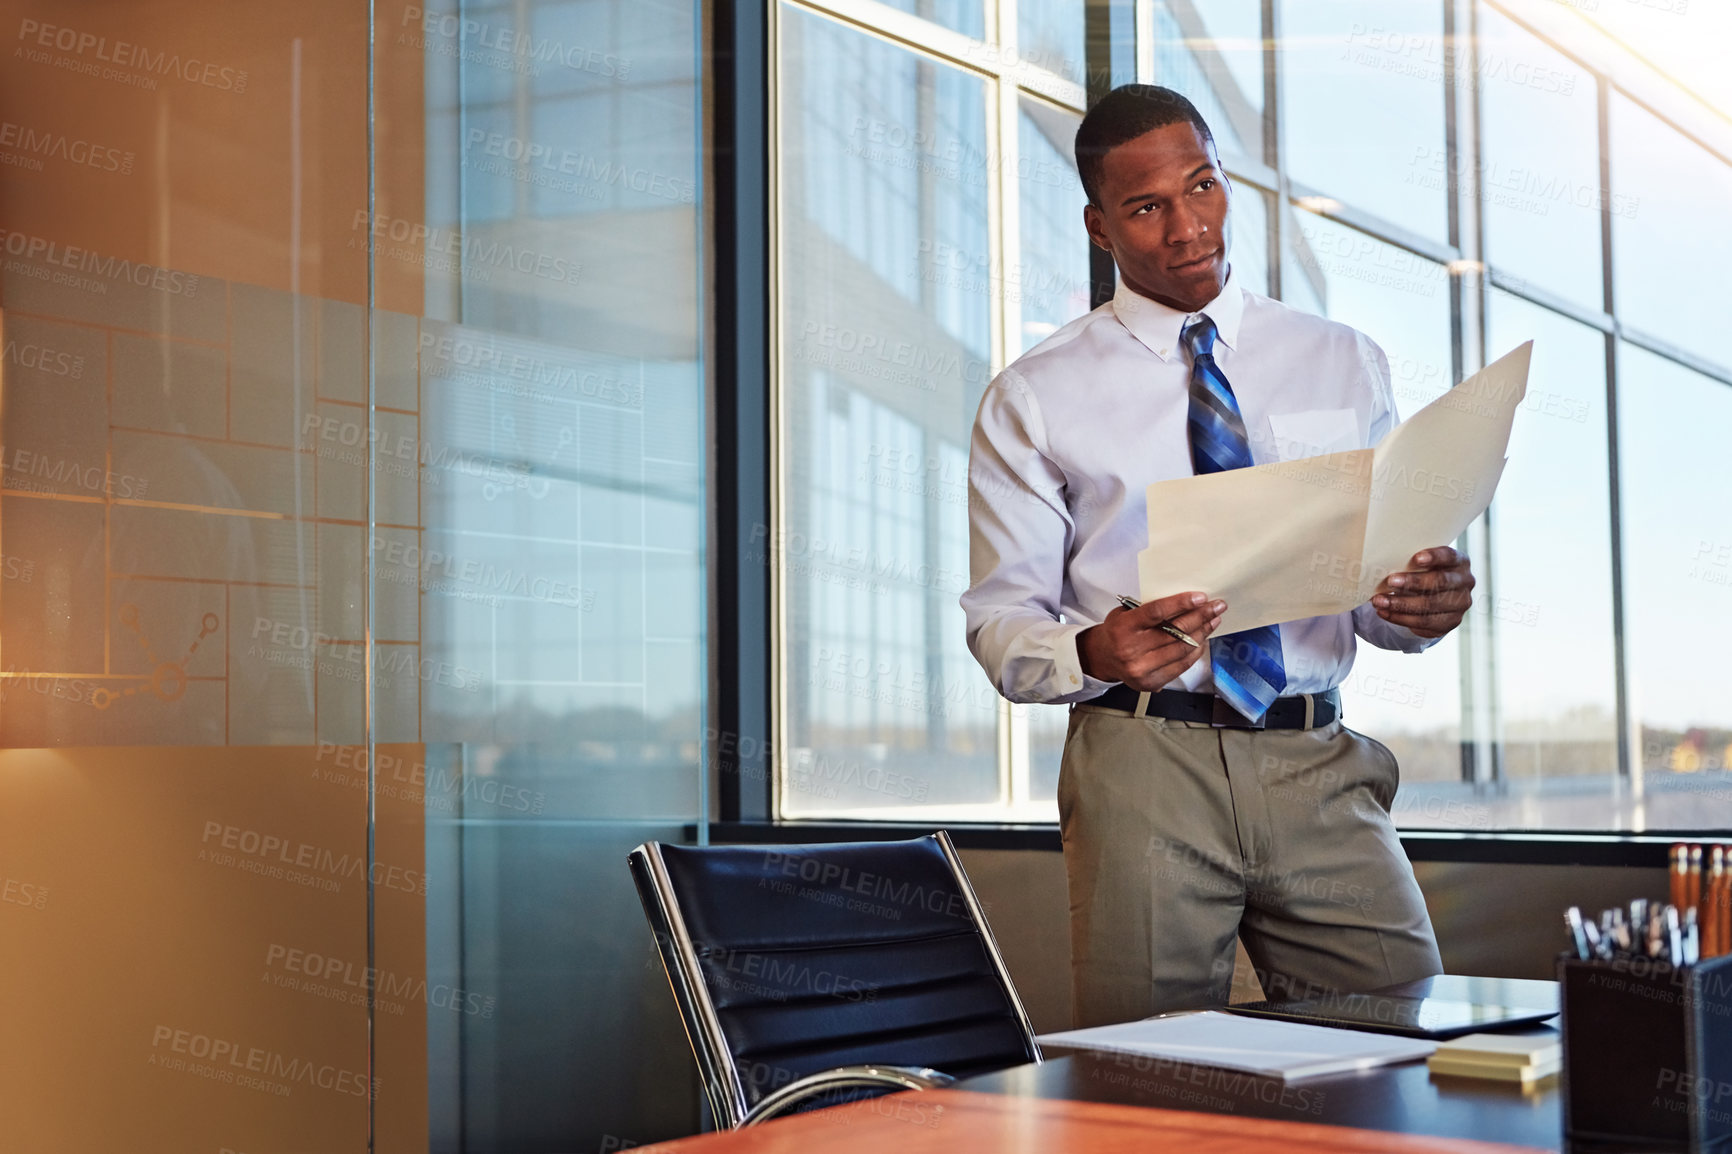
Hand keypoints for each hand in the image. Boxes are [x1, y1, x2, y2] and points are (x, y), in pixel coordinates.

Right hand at [1077, 591, 1225, 691]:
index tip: (1201, 597)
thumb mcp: (1125, 613)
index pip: (1156, 613)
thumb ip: (1149, 608)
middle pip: (1175, 632)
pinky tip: (1202, 640)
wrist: (1103, 658)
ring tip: (1213, 621)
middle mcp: (1131, 650)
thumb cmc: (1118, 631)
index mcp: (1123, 628)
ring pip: (1182, 649)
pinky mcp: (1151, 683)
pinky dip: (1195, 652)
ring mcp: (1141, 669)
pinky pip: (1181, 666)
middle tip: (1216, 606)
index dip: (1180, 604)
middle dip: (1200, 617)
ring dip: (1202, 633)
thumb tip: (1185, 601)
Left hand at [1370, 547, 1474, 637]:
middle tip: (1390, 582)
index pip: (1450, 556)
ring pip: (1429, 606)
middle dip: (1412, 582)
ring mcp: (1459, 605)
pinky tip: (1384, 612)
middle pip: (1440, 582)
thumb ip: (1412, 562)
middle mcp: (1465, 583)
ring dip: (1400, 604)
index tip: (1416, 558)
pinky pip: (1423, 623)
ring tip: (1379, 601)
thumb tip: (1384, 565)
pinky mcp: (1450, 623)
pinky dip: (1400, 618)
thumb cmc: (1424, 572)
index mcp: (1460, 561)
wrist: (1434, 595)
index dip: (1434, 557)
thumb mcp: (1423, 563)